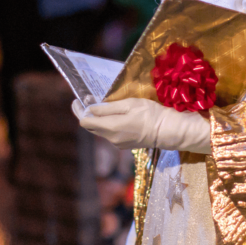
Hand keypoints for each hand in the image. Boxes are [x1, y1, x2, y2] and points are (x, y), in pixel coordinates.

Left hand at [73, 98, 211, 152]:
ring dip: (97, 119)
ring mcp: (118, 143)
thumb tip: (91, 109)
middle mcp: (111, 138)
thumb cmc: (150, 114)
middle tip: (87, 100)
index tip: (78, 100)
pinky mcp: (125, 144)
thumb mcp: (129, 105)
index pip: (85, 122)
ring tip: (100, 106)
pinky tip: (113, 115)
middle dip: (86, 115)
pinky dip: (107, 124)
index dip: (79, 111)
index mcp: (110, 127)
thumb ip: (108, 108)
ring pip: (101, 131)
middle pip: (91, 128)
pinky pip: (110, 134)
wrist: (167, 131)